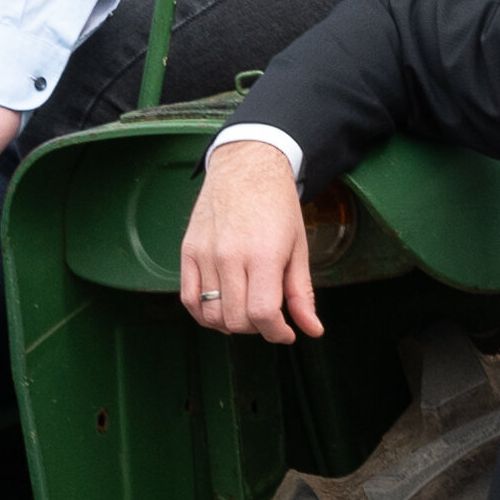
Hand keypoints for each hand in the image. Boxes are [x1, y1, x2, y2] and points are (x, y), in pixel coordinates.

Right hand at [175, 136, 322, 338]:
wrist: (246, 166)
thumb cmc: (276, 205)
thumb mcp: (298, 247)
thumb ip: (301, 292)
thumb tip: (311, 329)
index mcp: (263, 254)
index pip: (262, 313)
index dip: (276, 333)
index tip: (285, 333)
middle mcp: (230, 256)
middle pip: (236, 319)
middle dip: (257, 329)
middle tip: (268, 318)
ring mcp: (205, 254)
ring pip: (211, 314)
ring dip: (231, 323)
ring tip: (245, 312)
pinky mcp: (188, 251)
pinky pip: (188, 299)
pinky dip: (203, 314)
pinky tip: (220, 309)